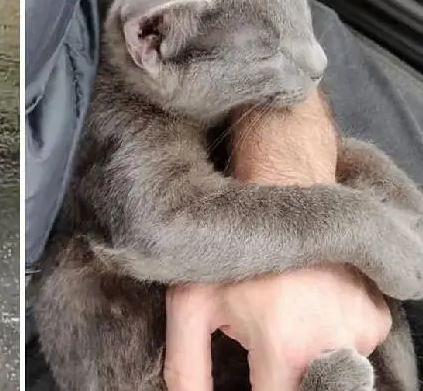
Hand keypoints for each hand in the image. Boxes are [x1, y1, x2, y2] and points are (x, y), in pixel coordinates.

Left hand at [163, 265, 391, 390]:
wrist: (281, 193)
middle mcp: (334, 343)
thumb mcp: (190, 305)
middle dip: (284, 381)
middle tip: (265, 348)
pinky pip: (354, 350)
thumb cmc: (230, 251)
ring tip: (283, 321)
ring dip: (307, 360)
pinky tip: (306, 310)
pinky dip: (330, 340)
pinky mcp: (378, 318)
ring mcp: (363, 331)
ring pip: (333, 374)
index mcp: (284, 346)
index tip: (250, 378)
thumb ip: (186, 367)